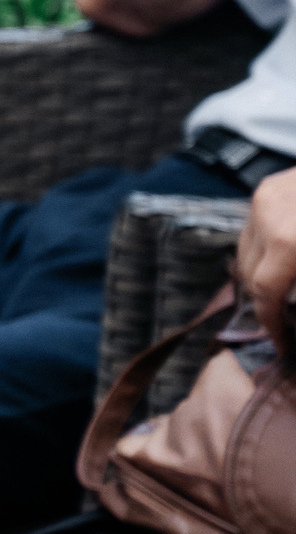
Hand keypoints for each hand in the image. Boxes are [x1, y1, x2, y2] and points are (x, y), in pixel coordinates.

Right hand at [244, 169, 295, 355]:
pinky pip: (253, 229)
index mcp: (288, 242)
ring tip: (283, 293)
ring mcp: (262, 199)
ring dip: (260, 276)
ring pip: (245, 251)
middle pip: (249, 274)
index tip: (281, 346)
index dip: (270, 324)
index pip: (264, 293)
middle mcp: (266, 219)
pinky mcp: (266, 187)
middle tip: (284, 322)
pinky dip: (264, 250)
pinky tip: (283, 259)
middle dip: (265, 302)